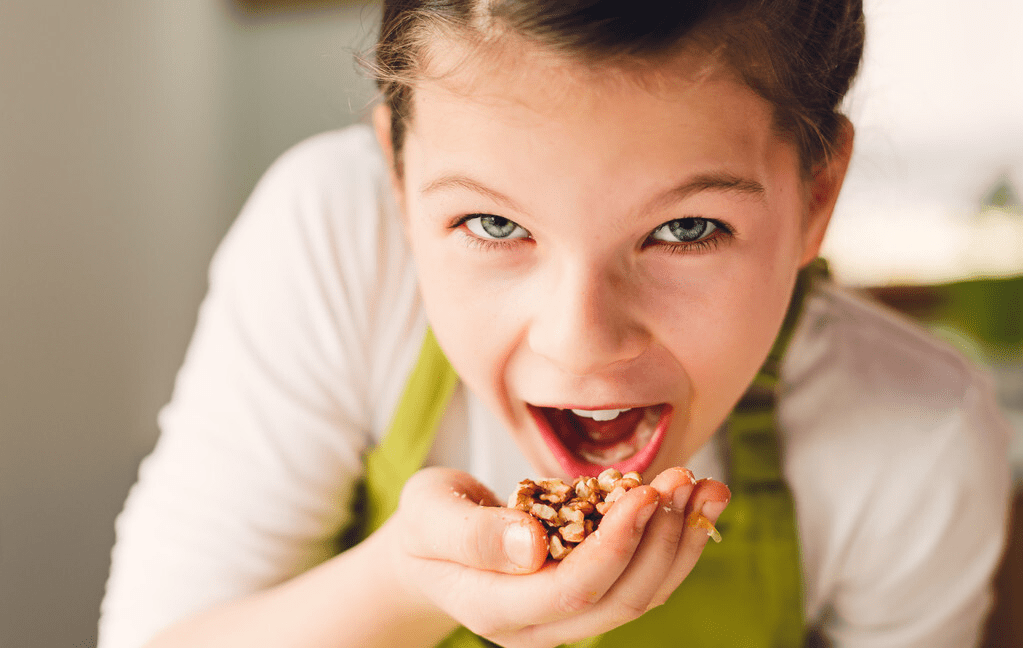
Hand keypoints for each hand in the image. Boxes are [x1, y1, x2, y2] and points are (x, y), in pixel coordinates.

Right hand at [376, 466, 728, 647]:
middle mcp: (538, 627)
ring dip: (679, 542)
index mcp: (495, 608)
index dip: (615, 546)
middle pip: (620, 599)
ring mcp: (566, 620)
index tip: (643, 493)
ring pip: (640, 596)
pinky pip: (641, 581)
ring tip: (705, 487)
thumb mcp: (428, 512)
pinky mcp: (588, 598)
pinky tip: (691, 503)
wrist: (432, 549)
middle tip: (685, 479)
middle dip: (661, 539)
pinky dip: (672, 543)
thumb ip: (472, 532)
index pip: (571, 589)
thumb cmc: (427, 524)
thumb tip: (532, 544)